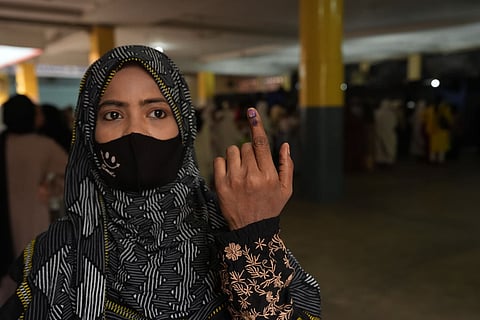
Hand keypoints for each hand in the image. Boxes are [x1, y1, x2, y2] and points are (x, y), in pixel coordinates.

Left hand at [213, 107, 293, 229]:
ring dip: (236, 157)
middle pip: (246, 146)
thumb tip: (285, 145)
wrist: (251, 229)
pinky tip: (230, 175)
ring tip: (241, 172)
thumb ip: (286, 166)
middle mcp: (251, 176)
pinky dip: (223, 164)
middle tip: (251, 168)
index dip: (256, 126)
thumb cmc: (270, 207)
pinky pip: (219, 161)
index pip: (261, 144)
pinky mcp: (221, 185)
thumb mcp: (286, 189)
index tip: (252, 112)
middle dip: (249, 153)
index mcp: (268, 175)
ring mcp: (234, 180)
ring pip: (232, 151)